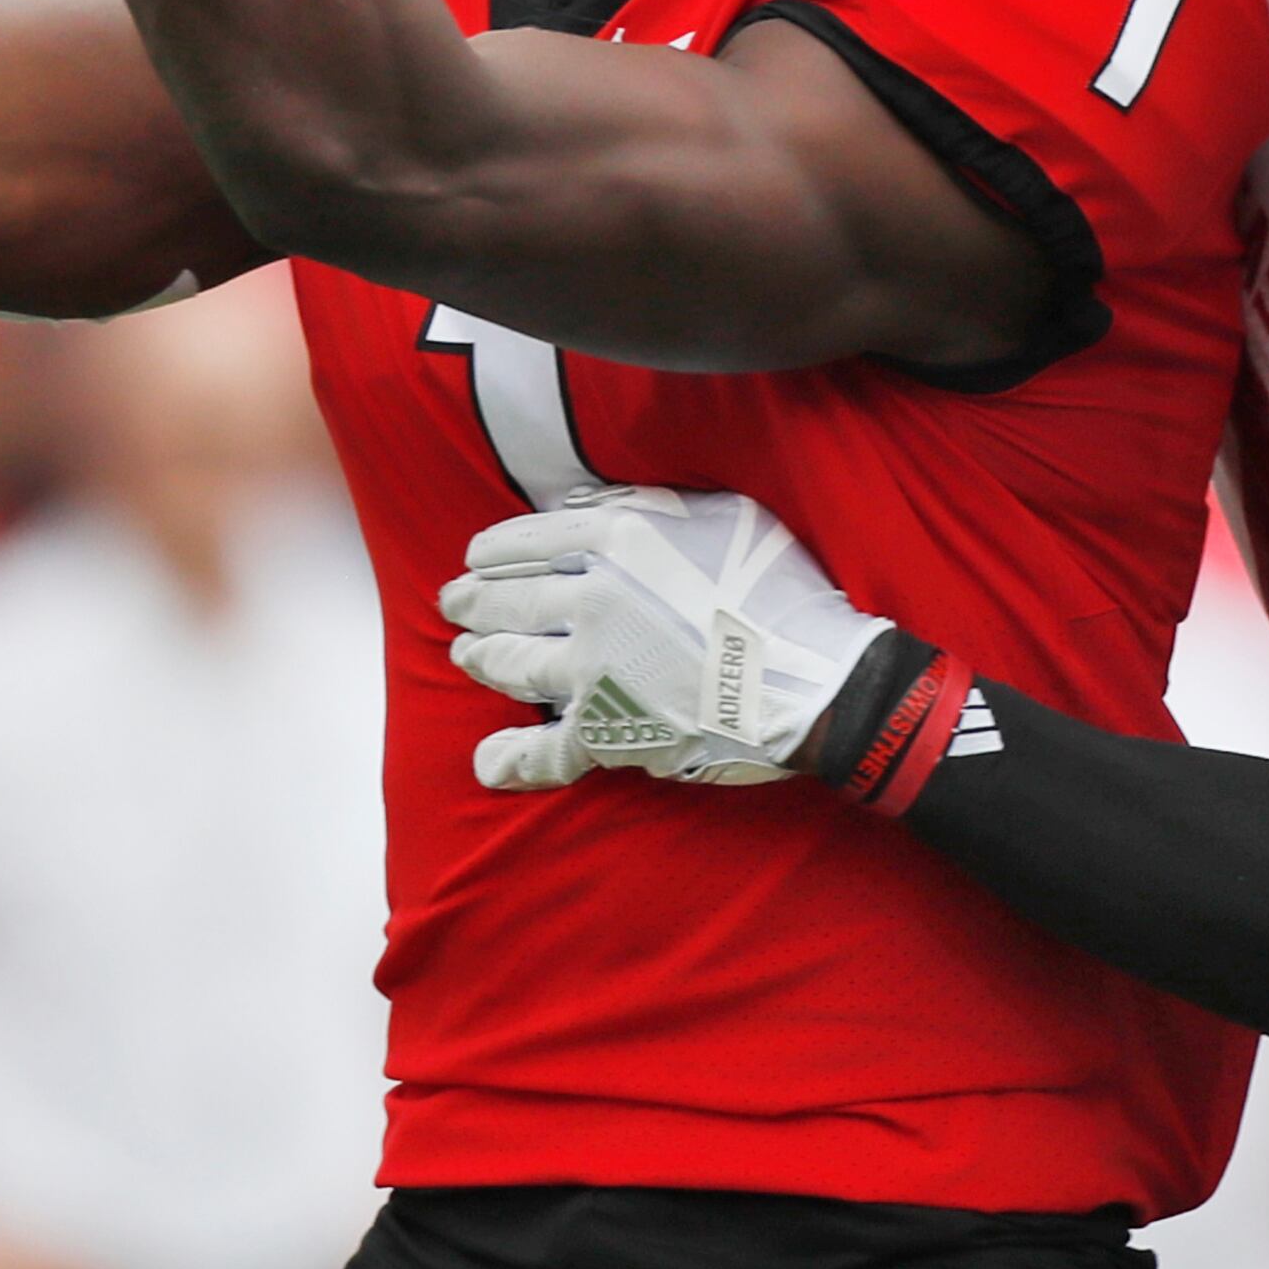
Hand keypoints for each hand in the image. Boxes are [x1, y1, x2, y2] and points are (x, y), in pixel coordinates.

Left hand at [442, 486, 888, 791]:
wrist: (814, 679)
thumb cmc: (778, 589)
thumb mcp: (719, 514)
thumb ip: (646, 507)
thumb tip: (583, 507)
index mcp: (614, 542)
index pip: (527, 542)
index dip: (492, 552)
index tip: (477, 558)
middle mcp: (590, 601)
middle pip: (508, 600)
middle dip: (472, 602)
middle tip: (454, 604)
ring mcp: (591, 670)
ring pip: (513, 664)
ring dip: (482, 658)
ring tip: (467, 654)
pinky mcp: (604, 731)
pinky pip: (544, 751)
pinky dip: (511, 759)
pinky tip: (487, 761)